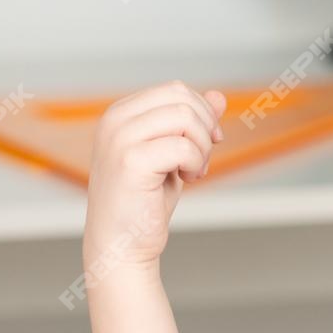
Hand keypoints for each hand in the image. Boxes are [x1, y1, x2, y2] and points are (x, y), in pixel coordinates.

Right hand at [84, 81, 225, 273]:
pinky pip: (183, 146)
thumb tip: (219, 96)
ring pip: (184, 117)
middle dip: (204, 127)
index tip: (208, 142)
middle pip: (180, 98)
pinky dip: (195, 164)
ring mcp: (118, 139)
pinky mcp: (129, 162)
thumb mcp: (174, 154)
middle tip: (201, 160)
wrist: (122, 242)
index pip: (174, 89)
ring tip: (193, 171)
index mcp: (120, 114)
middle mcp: (113, 121)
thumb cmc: (145, 201)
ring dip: (201, 147)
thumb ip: (192, 123)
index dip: (202, 113)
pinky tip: (186, 179)